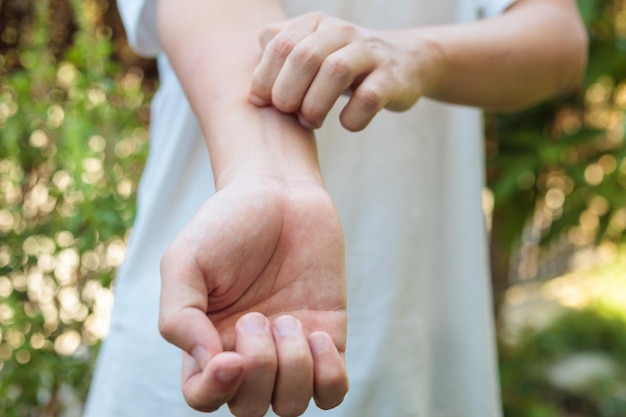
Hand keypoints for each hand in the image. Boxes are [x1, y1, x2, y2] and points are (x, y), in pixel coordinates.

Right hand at [159, 177, 347, 416]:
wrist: (280, 194)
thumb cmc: (227, 224)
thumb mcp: (184, 260)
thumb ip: (178, 316)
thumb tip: (208, 365)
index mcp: (207, 342)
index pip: (203, 397)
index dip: (215, 391)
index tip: (230, 357)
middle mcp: (248, 354)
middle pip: (249, 408)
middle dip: (259, 368)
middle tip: (258, 316)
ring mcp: (289, 350)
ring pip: (291, 405)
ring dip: (292, 368)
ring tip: (288, 320)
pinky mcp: (326, 339)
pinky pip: (332, 391)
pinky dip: (327, 375)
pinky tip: (317, 333)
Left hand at [249, 13, 441, 130]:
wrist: (403, 63)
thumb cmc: (341, 66)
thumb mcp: (309, 54)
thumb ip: (278, 61)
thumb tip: (254, 92)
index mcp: (315, 24)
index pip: (279, 44)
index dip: (264, 78)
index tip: (262, 102)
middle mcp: (342, 32)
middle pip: (305, 56)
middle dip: (288, 92)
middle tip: (287, 113)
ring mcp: (370, 54)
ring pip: (336, 71)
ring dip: (315, 105)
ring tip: (311, 121)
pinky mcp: (392, 79)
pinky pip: (368, 98)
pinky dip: (352, 117)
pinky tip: (346, 123)